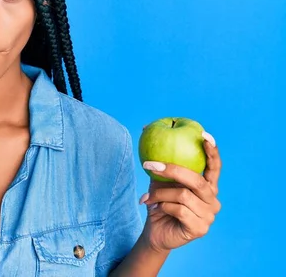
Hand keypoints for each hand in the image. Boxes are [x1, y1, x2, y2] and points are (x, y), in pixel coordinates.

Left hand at [138, 130, 221, 252]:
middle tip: (149, 165)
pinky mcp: (200, 228)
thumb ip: (160, 161)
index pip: (215, 167)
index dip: (212, 151)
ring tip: (147, 197)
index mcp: (207, 186)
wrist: (155, 231)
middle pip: (196, 181)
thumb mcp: (159, 180)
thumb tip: (145, 128)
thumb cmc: (160, 202)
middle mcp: (212, 200)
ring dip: (160, 194)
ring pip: (183, 195)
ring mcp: (209, 215)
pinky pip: (179, 210)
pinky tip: (154, 208)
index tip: (204, 135)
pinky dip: (163, 206)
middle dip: (172, 170)